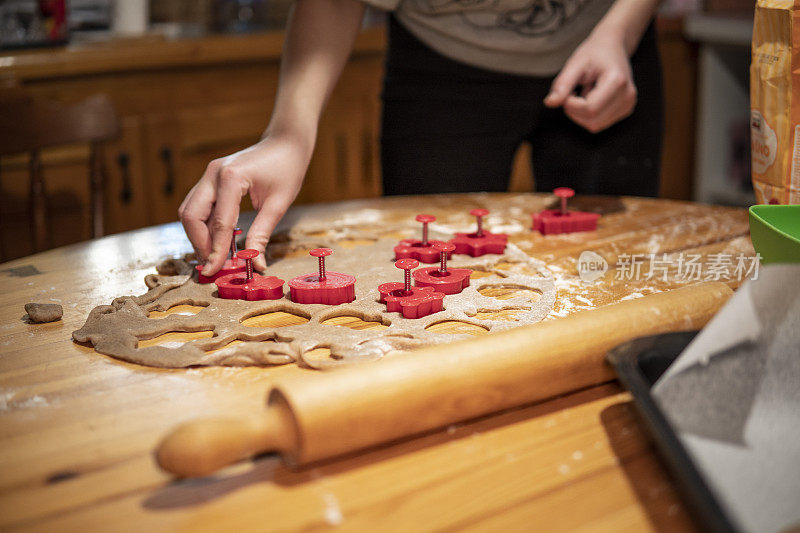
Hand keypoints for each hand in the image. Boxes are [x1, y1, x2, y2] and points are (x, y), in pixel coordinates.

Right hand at [179, 133, 310, 274]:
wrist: (285, 142)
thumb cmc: (287, 169)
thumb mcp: (278, 205)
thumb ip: (262, 234)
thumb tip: (255, 264)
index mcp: (231, 178)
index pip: (218, 223)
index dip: (215, 251)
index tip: (213, 272)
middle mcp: (213, 174)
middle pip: (191, 215)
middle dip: (199, 243)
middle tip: (211, 266)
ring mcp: (209, 174)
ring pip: (190, 211)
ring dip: (198, 236)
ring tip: (213, 257)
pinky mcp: (211, 178)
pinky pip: (198, 205)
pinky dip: (204, 225)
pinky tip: (216, 241)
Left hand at [543, 31, 636, 132]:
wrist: (612, 47)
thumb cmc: (594, 53)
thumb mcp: (575, 64)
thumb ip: (562, 84)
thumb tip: (550, 103)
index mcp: (617, 81)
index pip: (589, 109)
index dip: (571, 104)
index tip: (567, 90)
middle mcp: (627, 96)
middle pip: (592, 121)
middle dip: (575, 111)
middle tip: (572, 92)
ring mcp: (628, 105)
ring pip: (595, 125)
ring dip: (581, 113)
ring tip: (584, 92)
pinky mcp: (625, 110)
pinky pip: (599, 123)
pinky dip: (589, 114)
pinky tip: (591, 97)